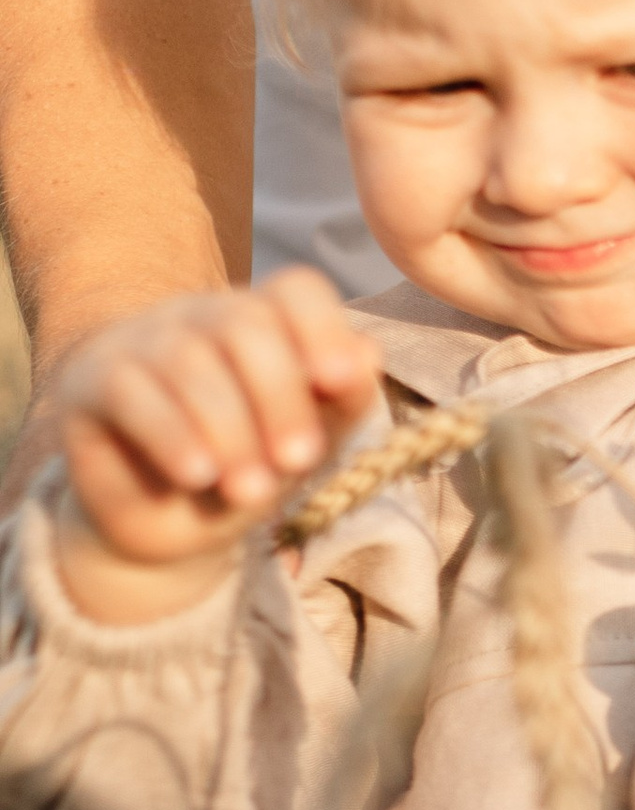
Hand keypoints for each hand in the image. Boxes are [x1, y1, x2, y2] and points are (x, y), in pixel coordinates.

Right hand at [52, 270, 378, 617]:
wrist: (160, 519)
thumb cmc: (243, 469)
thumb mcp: (300, 445)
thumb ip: (340, 402)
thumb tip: (369, 351)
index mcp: (262, 322)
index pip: (295, 290)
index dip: (322, 328)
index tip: (341, 381)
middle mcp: (200, 318)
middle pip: (246, 325)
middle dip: (281, 396)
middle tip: (298, 462)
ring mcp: (141, 342)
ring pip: (190, 361)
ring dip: (230, 429)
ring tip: (252, 492)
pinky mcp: (90, 383)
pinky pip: (133, 395)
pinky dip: (173, 435)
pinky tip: (198, 474)